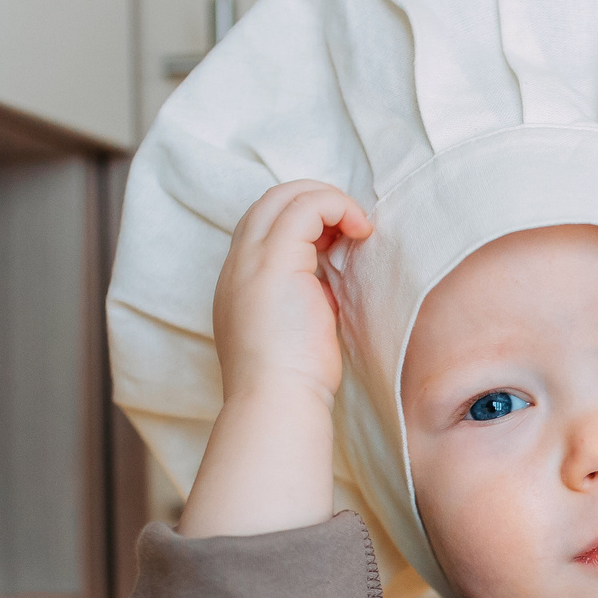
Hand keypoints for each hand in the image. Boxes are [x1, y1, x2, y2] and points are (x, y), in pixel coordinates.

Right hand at [215, 180, 371, 413]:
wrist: (275, 401)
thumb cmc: (293, 380)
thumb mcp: (297, 328)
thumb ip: (306, 298)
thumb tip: (330, 283)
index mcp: (239, 284)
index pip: (264, 229)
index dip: (303, 224)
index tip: (337, 246)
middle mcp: (237, 265)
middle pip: (269, 202)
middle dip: (315, 202)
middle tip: (350, 226)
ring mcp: (251, 260)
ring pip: (285, 196)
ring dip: (328, 202)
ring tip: (358, 228)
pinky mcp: (275, 260)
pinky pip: (307, 207)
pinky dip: (337, 207)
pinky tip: (360, 230)